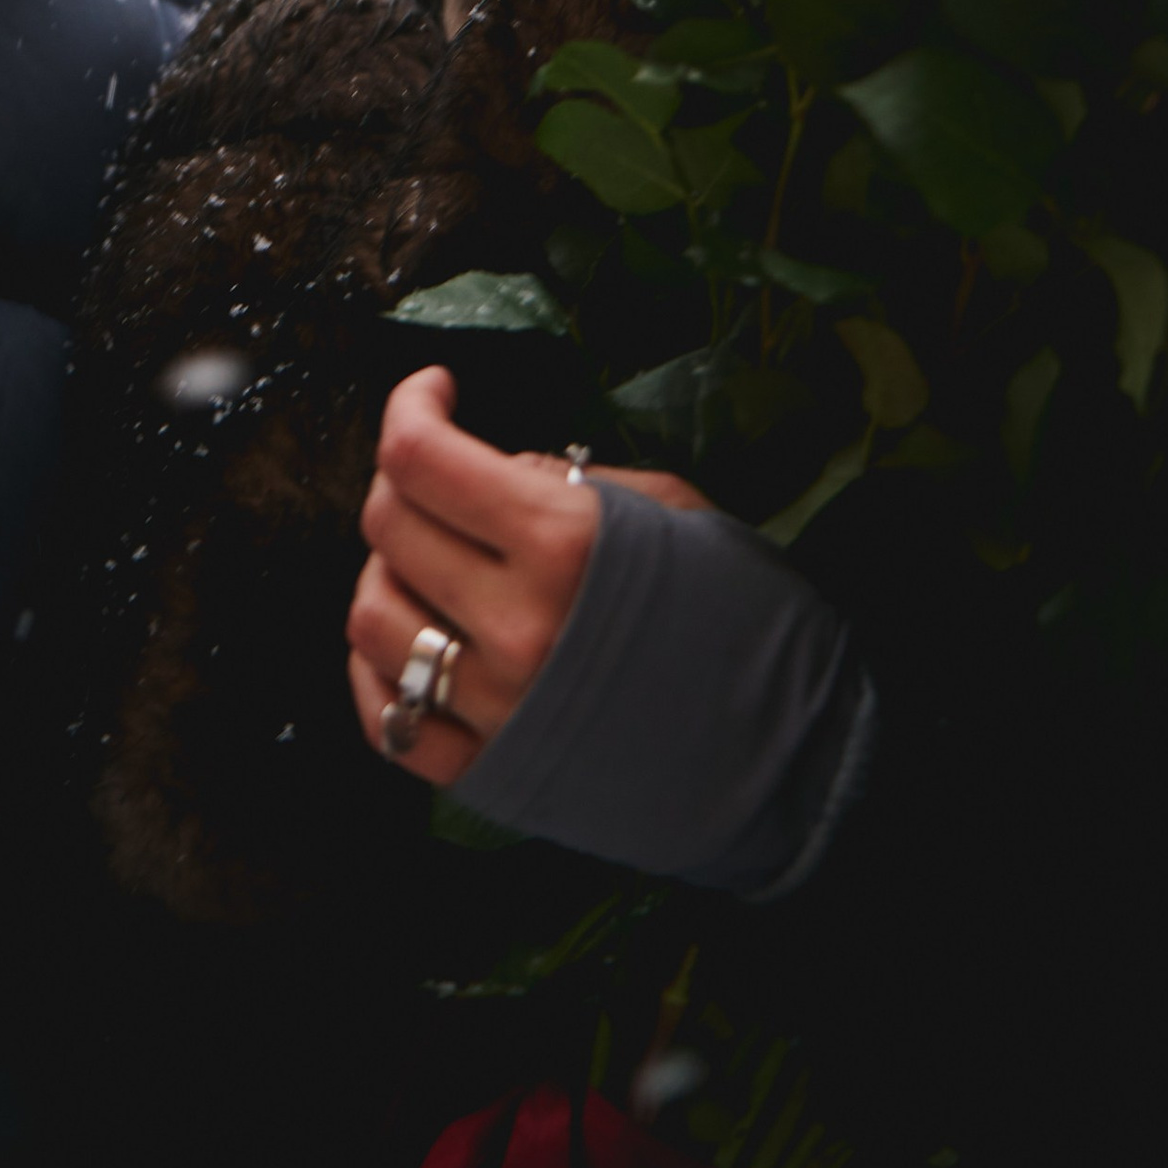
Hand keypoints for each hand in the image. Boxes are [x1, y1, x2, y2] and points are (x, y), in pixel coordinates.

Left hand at [345, 366, 709, 791]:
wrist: (796, 761)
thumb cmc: (750, 618)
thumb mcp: (674, 512)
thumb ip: (572, 483)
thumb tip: (496, 469)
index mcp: (562, 544)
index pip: (422, 456)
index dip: (411, 405)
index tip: (434, 390)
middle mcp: (515, 625)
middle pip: (388, 526)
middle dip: (400, 477)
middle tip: (439, 471)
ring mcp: (495, 708)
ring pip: (371, 616)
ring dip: (387, 569)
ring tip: (428, 556)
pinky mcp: (489, 777)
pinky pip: (388, 718)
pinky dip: (378, 669)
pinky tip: (410, 637)